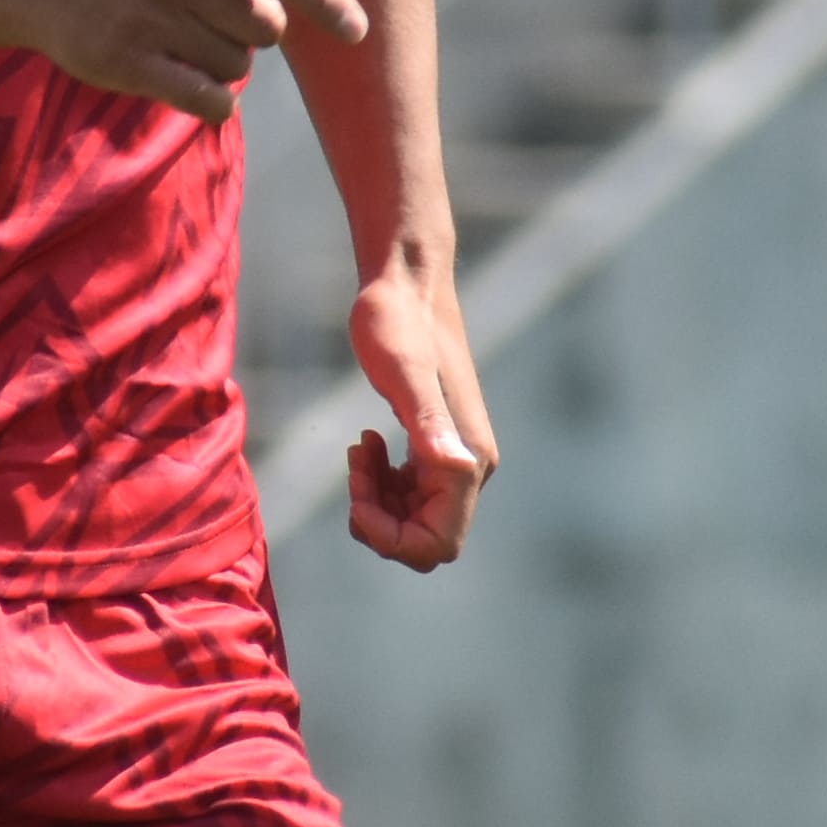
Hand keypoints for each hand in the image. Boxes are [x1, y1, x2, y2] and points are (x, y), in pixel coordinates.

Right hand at [0, 0, 367, 123]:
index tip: (356, 30)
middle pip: (266, 28)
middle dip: (251, 31)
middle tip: (206, 15)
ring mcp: (148, 17)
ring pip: (238, 68)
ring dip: (223, 64)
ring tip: (178, 37)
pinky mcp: (126, 63)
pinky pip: (209, 101)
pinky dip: (214, 103)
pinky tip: (189, 83)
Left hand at [340, 245, 497, 570]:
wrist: (405, 282)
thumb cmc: (396, 320)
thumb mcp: (403, 371)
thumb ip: (427, 421)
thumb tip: (454, 467)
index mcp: (468, 459)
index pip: (436, 544)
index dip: (390, 536)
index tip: (356, 495)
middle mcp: (471, 465)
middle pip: (424, 540)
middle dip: (379, 519)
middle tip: (355, 466)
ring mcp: (455, 457)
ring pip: (415, 519)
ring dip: (377, 499)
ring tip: (359, 449)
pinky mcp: (437, 445)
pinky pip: (411, 494)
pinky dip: (382, 483)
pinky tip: (368, 445)